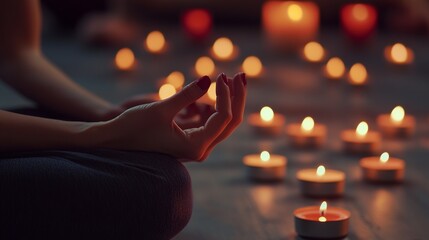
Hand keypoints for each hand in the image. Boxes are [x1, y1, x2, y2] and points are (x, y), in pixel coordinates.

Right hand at [94, 73, 245, 161]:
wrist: (114, 140)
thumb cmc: (133, 127)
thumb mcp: (161, 108)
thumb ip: (187, 94)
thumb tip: (209, 78)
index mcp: (196, 146)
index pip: (223, 118)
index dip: (225, 94)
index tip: (220, 75)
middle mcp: (200, 149)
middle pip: (230, 121)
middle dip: (236, 97)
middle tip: (241, 74)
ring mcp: (196, 144)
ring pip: (222, 121)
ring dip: (224, 100)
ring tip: (221, 79)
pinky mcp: (190, 138)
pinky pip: (209, 120)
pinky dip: (209, 106)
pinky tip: (198, 98)